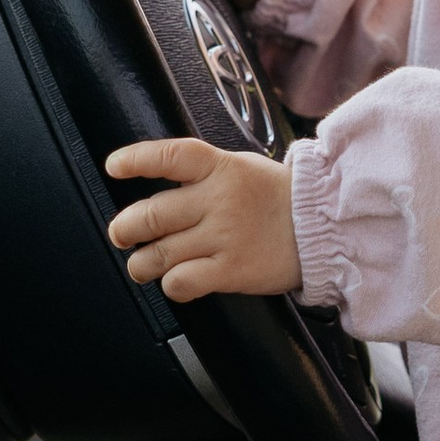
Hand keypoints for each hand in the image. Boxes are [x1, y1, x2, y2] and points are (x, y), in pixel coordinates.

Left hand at [105, 137, 302, 299]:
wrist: (325, 228)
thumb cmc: (279, 198)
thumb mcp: (243, 168)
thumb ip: (203, 173)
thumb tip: (160, 179)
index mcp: (221, 168)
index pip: (170, 156)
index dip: (137, 160)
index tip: (114, 167)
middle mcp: (219, 200)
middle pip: (151, 214)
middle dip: (125, 228)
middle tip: (122, 234)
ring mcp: (225, 236)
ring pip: (159, 253)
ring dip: (140, 263)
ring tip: (141, 265)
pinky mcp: (232, 270)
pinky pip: (182, 282)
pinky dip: (171, 284)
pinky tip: (176, 281)